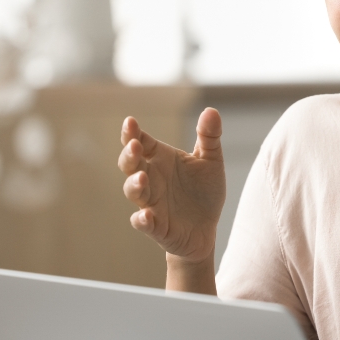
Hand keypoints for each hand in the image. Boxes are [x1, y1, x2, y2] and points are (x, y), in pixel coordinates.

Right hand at [118, 108, 226, 263]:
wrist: (207, 228)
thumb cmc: (203, 191)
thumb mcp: (211, 161)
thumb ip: (209, 136)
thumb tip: (211, 110)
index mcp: (161, 159)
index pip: (141, 142)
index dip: (132, 132)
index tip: (130, 122)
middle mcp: (151, 178)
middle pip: (130, 164)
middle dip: (129, 155)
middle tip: (134, 145)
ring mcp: (151, 202)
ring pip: (133, 191)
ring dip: (134, 184)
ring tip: (141, 178)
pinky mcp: (156, 226)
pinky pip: (143, 223)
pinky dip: (142, 220)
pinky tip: (146, 216)